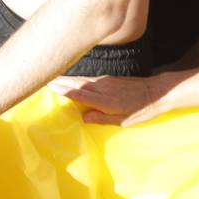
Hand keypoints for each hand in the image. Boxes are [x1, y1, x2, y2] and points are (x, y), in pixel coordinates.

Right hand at [48, 72, 185, 126]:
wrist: (158, 91)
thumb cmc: (142, 110)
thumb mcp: (125, 120)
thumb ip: (104, 118)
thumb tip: (83, 118)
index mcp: (106, 100)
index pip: (80, 94)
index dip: (64, 90)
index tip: (49, 86)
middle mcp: (102, 88)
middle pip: (76, 83)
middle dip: (59, 82)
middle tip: (40, 80)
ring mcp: (104, 81)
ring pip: (80, 79)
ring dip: (64, 79)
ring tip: (49, 78)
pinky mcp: (107, 78)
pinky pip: (86, 78)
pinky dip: (75, 78)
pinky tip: (68, 79)